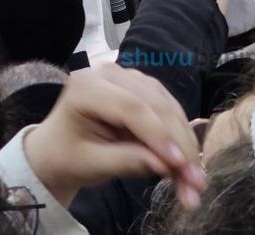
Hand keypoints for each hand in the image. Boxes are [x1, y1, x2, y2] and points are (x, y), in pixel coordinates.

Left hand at [23, 63, 204, 209]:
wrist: (58, 147)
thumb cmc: (68, 155)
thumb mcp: (91, 164)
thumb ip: (126, 161)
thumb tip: (167, 166)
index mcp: (86, 86)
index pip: (130, 108)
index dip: (158, 136)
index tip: (180, 166)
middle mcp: (108, 72)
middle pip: (154, 104)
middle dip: (179, 144)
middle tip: (197, 181)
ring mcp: (126, 75)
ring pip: (166, 104)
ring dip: (185, 140)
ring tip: (196, 177)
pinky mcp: (140, 86)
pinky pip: (167, 106)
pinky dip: (181, 133)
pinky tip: (189, 158)